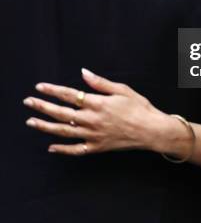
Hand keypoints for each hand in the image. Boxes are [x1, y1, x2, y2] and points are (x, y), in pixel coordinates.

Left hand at [23, 69, 172, 155]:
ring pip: (64, 132)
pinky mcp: (97, 147)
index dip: (53, 90)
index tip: (40, 87)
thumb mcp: (122, 89)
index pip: (70, 95)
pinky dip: (62, 149)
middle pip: (62, 113)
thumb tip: (83, 73)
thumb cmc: (139, 107)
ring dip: (45, 126)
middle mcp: (93, 120)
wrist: (151, 130)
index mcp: (98, 103)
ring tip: (31, 121)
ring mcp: (93, 135)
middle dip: (43, 107)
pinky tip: (51, 146)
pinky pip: (76, 150)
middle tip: (28, 102)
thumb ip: (100, 83)